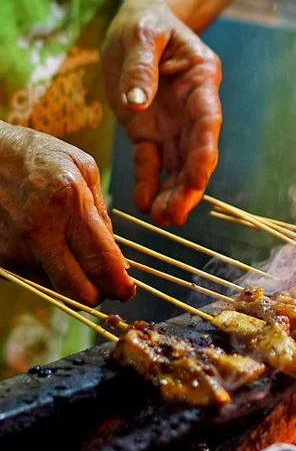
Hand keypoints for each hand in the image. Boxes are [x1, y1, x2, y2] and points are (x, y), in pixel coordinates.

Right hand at [0, 123, 134, 305]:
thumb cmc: (39, 157)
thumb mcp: (83, 168)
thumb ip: (102, 213)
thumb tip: (115, 255)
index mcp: (67, 202)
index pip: (100, 261)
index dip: (119, 284)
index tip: (128, 291)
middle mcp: (38, 231)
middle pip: (78, 291)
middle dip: (99, 294)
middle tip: (109, 285)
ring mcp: (15, 248)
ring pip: (58, 289)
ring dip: (74, 281)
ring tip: (73, 252)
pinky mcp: (0, 258)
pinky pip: (37, 279)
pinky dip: (51, 271)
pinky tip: (49, 245)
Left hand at [102, 0, 221, 225]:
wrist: (138, 23)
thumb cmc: (145, 22)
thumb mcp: (140, 34)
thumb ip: (140, 68)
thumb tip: (138, 106)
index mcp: (200, 79)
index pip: (208, 121)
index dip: (204, 152)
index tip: (198, 178)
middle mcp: (192, 107)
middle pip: (196, 151)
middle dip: (189, 184)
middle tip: (175, 215)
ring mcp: (172, 122)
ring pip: (177, 163)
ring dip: (172, 192)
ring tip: (161, 219)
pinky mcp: (149, 132)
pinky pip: (151, 161)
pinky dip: (148, 182)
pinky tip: (145, 203)